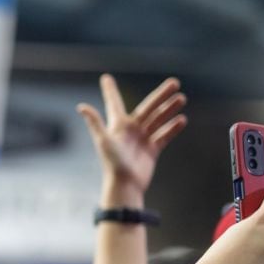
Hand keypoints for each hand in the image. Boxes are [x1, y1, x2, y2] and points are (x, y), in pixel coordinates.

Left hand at [77, 74, 186, 206]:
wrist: (125, 185)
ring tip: (181, 98)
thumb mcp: (103, 140)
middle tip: (174, 82)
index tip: (105, 78)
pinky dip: (173, 128)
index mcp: (117, 125)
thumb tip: (81, 106)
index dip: (110, 90)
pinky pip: (164, 136)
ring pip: (158, 120)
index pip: (113, 103)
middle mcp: (130, 130)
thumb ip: (95, 122)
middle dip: (161, 95)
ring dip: (170, 109)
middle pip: (148, 108)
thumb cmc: (112, 163)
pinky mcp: (152, 150)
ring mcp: (142, 139)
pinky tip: (182, 120)